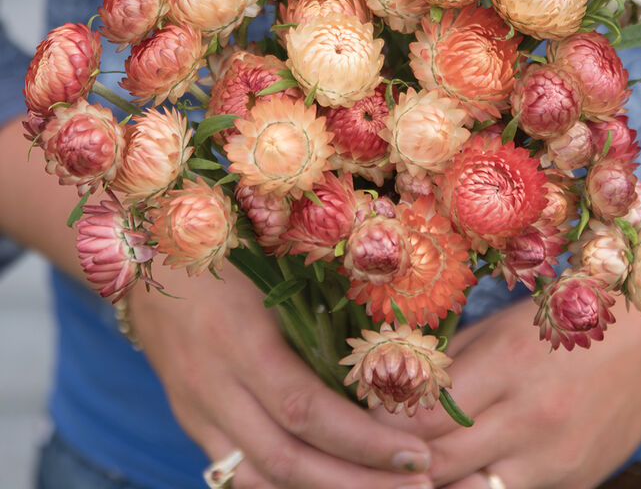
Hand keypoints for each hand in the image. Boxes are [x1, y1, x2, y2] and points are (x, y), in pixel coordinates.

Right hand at [128, 264, 433, 488]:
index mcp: (240, 340)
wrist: (148, 256)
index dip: (364, 441)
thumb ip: (320, 314)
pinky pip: (236, 473)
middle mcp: (213, 386)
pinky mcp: (190, 420)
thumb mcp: (275, 270)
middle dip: (357, 483)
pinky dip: (284, 488)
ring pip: (258, 481)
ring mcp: (196, 410)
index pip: (307, 410)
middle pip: (286, 460)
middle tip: (419, 487)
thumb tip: (387, 355)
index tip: (416, 454)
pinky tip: (328, 485)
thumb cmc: (226, 248)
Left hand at [380, 299, 640, 488]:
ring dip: (438, 479)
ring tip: (416, 459)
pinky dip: (480, 486)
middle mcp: (531, 421)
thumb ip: (454, 357)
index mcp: (508, 367)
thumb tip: (398, 381)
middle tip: (375, 443)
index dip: (385, 419)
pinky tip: (466, 468)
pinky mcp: (575, 483)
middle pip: (438, 462)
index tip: (366, 411)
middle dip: (399, 457)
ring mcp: (556, 461)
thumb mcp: (506, 323)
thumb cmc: (572, 316)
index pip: (423, 415)